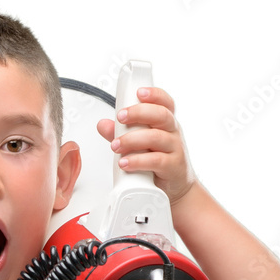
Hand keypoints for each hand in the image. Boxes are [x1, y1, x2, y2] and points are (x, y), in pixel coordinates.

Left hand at [96, 86, 196, 206]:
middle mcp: (172, 133)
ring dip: (132, 140)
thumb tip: (103, 124)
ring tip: (116, 146)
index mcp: (165, 123)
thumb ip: (120, 133)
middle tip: (121, 117)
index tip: (139, 93)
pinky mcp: (172, 167)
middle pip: (161, 115)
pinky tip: (125, 163)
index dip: (154, 94)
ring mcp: (174, 149)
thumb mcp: (139, 144)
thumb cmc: (158, 162)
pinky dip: (138, 161)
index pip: (165, 102)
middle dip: (139, 113)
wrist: (176, 187)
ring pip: (156, 137)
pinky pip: (157, 161)